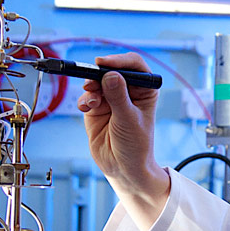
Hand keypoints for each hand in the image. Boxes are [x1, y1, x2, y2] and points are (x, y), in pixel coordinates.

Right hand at [78, 53, 170, 229]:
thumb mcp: (128, 120)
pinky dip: (84, 99)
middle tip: (91, 81)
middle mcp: (128, 91)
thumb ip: (118, 97)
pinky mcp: (96, 108)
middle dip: (100, 74)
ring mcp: (111, 98)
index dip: (119, 61)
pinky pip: (87, 95)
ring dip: (91, 88)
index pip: (134, 65)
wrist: (123, 169)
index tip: (104, 63)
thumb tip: (110, 75)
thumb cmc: (136, 147)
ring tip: (91, 102)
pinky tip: (87, 108)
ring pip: (97, 81)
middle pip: (112, 70)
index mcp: (144, 90)